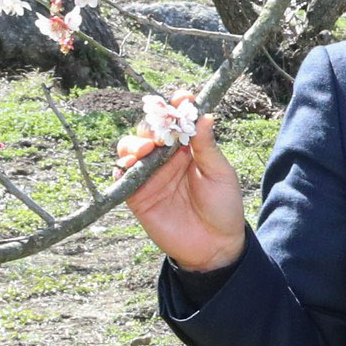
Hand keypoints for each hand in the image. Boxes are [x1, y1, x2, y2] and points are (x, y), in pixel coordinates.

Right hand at [125, 114, 247, 273]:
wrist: (214, 247)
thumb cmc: (223, 207)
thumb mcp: (220, 174)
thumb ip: (207, 147)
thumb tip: (205, 115)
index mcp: (189, 149)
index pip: (178, 122)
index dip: (178, 107)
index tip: (183, 98)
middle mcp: (166, 159)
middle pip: (149, 130)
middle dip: (152, 123)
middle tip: (161, 128)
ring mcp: (150, 176)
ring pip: (131, 149)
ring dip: (134, 143)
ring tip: (146, 149)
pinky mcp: (137, 196)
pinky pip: (121, 177)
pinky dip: (121, 167)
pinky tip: (130, 165)